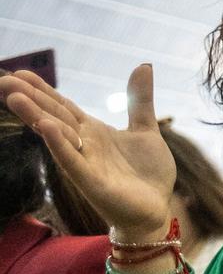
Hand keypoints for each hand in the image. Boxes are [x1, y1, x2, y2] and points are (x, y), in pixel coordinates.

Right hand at [3, 65, 173, 240]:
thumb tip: (143, 64)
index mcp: (92, 131)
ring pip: (56, 135)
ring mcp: (84, 162)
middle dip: (29, 99)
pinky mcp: (92, 181)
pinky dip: (60, 144)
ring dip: (36, 116)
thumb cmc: (146, 172)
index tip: (19, 72)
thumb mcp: (145, 129)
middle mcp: (83, 144)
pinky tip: (46, 128)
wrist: (156, 208)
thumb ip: (140, 100)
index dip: (42, 90)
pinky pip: (72, 161)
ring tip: (16, 97)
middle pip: (52, 116)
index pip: (62, 106)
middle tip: (3, 80)